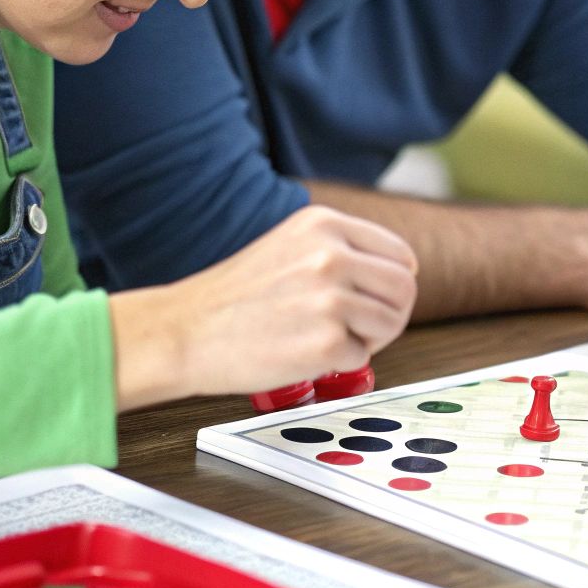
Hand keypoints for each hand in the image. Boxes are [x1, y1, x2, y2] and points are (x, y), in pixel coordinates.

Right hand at [111, 206, 418, 407]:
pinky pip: (362, 357)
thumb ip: (340, 250)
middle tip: (357, 329)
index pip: (401, 255)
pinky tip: (303, 353)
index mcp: (324, 224)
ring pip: (392, 323)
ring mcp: (331, 298)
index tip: (375, 299)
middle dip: (388, 314)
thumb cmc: (234, 298)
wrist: (183, 332)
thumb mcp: (290, 246)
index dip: (393, 284)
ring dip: (367, 339)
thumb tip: (401, 272)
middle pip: (404, 289)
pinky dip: (340, 363)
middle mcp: (332, 254)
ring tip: (326, 338)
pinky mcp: (326, 342)